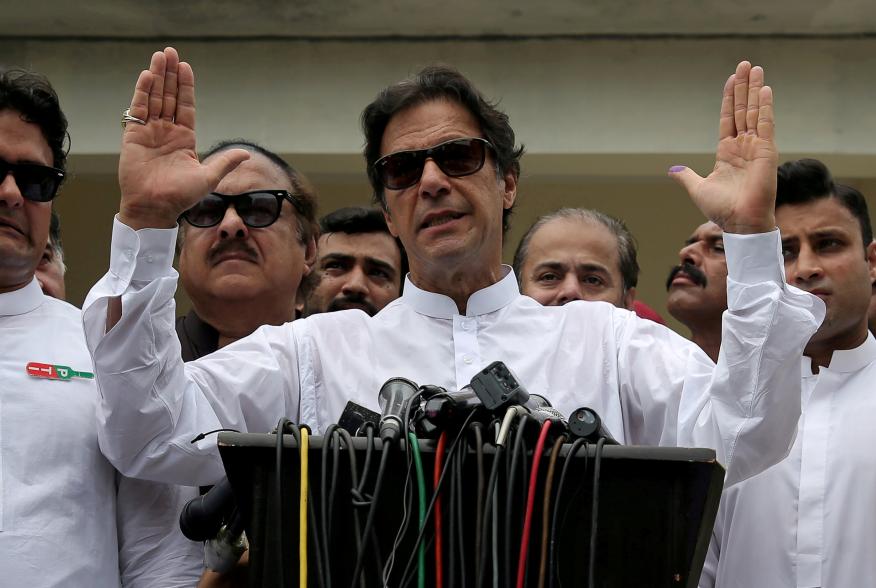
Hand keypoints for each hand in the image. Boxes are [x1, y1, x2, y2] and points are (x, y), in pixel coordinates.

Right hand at [118, 47, 248, 229]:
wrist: (155, 208)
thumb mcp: (208, 177)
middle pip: (168, 96)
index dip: (185, 86)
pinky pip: (139, 109)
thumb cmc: (181, 197)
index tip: (186, 67)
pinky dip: (142, 92)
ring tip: (160, 56)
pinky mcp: (134, 135)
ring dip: (157, 77)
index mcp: (185, 138)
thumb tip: (246, 153)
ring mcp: (150, 132)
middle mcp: (167, 131)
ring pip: (154, 98)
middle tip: (170, 52)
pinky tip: (147, 75)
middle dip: (170, 74)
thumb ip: (225, 162)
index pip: (185, 106)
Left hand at [670, 61, 776, 233]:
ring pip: (754, 111)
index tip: (731, 79)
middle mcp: (743, 146)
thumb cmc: (721, 209)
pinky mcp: (766, 151)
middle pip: (743, 109)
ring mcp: (756, 147)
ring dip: (754, 89)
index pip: (728, 118)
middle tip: (745, 64)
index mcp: (727, 152)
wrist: (739, 222)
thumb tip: (673, 170)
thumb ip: (687, 176)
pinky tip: (765, 89)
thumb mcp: (698, 188)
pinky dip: (765, 106)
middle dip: (743, 87)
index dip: (729, 99)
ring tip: (755, 68)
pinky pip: (765, 124)